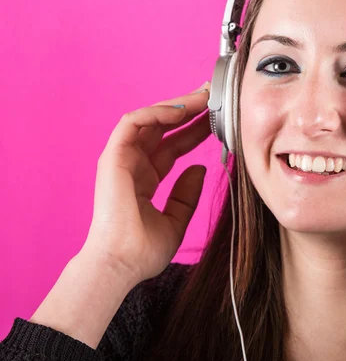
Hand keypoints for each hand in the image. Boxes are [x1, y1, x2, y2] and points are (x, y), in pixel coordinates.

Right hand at [81, 82, 211, 283]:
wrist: (122, 264)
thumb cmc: (143, 250)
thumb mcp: (176, 220)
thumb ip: (186, 194)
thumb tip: (200, 169)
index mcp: (146, 179)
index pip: (173, 146)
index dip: (195, 130)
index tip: (218, 119)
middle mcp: (133, 165)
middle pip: (163, 128)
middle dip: (188, 110)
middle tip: (213, 96)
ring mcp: (121, 159)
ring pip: (149, 119)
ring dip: (176, 105)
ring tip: (203, 96)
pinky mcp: (113, 157)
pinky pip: (133, 123)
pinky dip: (156, 113)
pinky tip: (181, 110)